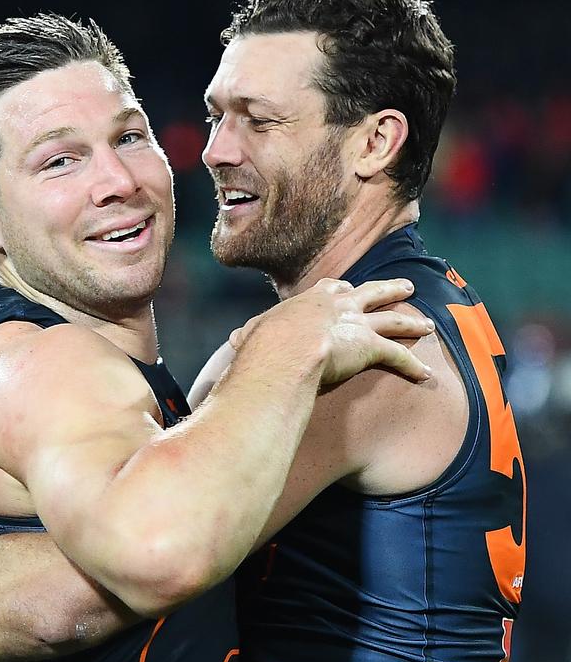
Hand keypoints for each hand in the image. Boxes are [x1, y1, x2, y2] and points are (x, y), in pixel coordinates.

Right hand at [229, 278, 433, 384]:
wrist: (283, 351)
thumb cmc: (263, 346)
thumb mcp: (251, 335)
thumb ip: (249, 336)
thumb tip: (233, 341)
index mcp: (312, 302)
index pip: (332, 289)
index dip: (341, 289)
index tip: (346, 287)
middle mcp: (340, 307)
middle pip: (372, 292)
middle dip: (390, 289)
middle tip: (406, 286)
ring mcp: (357, 324)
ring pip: (393, 319)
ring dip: (412, 321)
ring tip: (428, 325)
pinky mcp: (370, 347)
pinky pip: (398, 356)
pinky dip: (414, 366)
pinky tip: (427, 375)